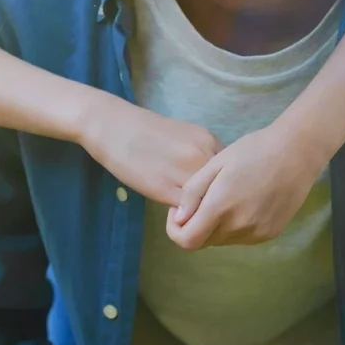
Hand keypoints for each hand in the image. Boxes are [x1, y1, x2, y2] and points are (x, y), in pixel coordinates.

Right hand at [79, 93, 220, 206]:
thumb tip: (216, 182)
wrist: (112, 125)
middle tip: (209, 212)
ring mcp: (185, 172)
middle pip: (225, 191)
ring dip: (204, 214)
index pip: (232, 174)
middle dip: (220, 204)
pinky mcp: (165, 189)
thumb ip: (202, 156)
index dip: (227, 189)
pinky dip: (187, 219)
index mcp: (208, 140)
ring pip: (208, 204)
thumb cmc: (144, 130)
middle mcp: (202, 155)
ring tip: (195, 217)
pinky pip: (187, 213)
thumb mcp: (183, 136)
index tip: (218, 198)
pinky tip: (178, 217)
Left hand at [165, 124, 327, 249]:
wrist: (295, 154)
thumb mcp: (216, 163)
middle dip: (194, 225)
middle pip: (203, 241)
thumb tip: (178, 218)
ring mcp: (256, 234)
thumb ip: (193, 192)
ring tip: (223, 196)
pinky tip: (241, 201)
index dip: (175, 229)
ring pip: (222, 240)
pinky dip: (233, 226)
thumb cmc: (252, 150)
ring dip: (214, 226)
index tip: (178, 210)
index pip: (187, 241)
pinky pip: (241, 238)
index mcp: (221, 207)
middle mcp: (239, 227)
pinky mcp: (269, 234)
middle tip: (200, 198)